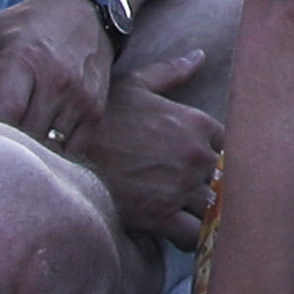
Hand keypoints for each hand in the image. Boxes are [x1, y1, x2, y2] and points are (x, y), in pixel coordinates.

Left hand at [0, 0, 114, 148]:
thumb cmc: (20, 28)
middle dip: (0, 157)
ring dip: (26, 161)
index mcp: (23, 60)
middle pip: (24, 139)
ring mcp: (79, 96)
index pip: (2, 116)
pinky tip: (31, 158)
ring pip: (49, 150)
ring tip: (0, 172)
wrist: (84, 9)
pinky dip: (51, 158)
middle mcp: (56, 79)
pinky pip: (72, 151)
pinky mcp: (95, 110)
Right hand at [72, 49, 227, 245]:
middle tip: (197, 191)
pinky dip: (195, 238)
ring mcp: (181, 187)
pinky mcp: (161, 216)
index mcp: (196, 123)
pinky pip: (195, 234)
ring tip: (193, 214)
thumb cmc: (101, 116)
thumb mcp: (137, 84)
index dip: (216, 156)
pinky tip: (184, 234)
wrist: (65, 151)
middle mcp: (195, 155)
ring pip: (214, 207)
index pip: (229, 145)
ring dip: (206, 212)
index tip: (203, 164)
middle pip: (224, 177)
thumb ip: (172, 72)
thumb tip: (200, 56)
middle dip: (213, 185)